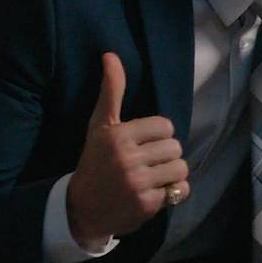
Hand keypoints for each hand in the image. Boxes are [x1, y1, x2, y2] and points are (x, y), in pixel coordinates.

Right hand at [66, 53, 187, 247]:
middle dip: (165, 155)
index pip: (165, 126)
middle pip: (175, 147)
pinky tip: (154, 192)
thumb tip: (110, 55)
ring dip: (171, 174)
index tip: (141, 145)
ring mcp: (137, 183)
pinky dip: (172, 193)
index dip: (158, 136)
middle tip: (147, 163)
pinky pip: (180, 190)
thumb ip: (111, 90)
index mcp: (118, 135)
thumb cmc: (95, 160)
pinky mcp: (146, 204)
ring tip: (152, 177)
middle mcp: (127, 158)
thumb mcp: (100, 125)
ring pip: (181, 168)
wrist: (81, 207)